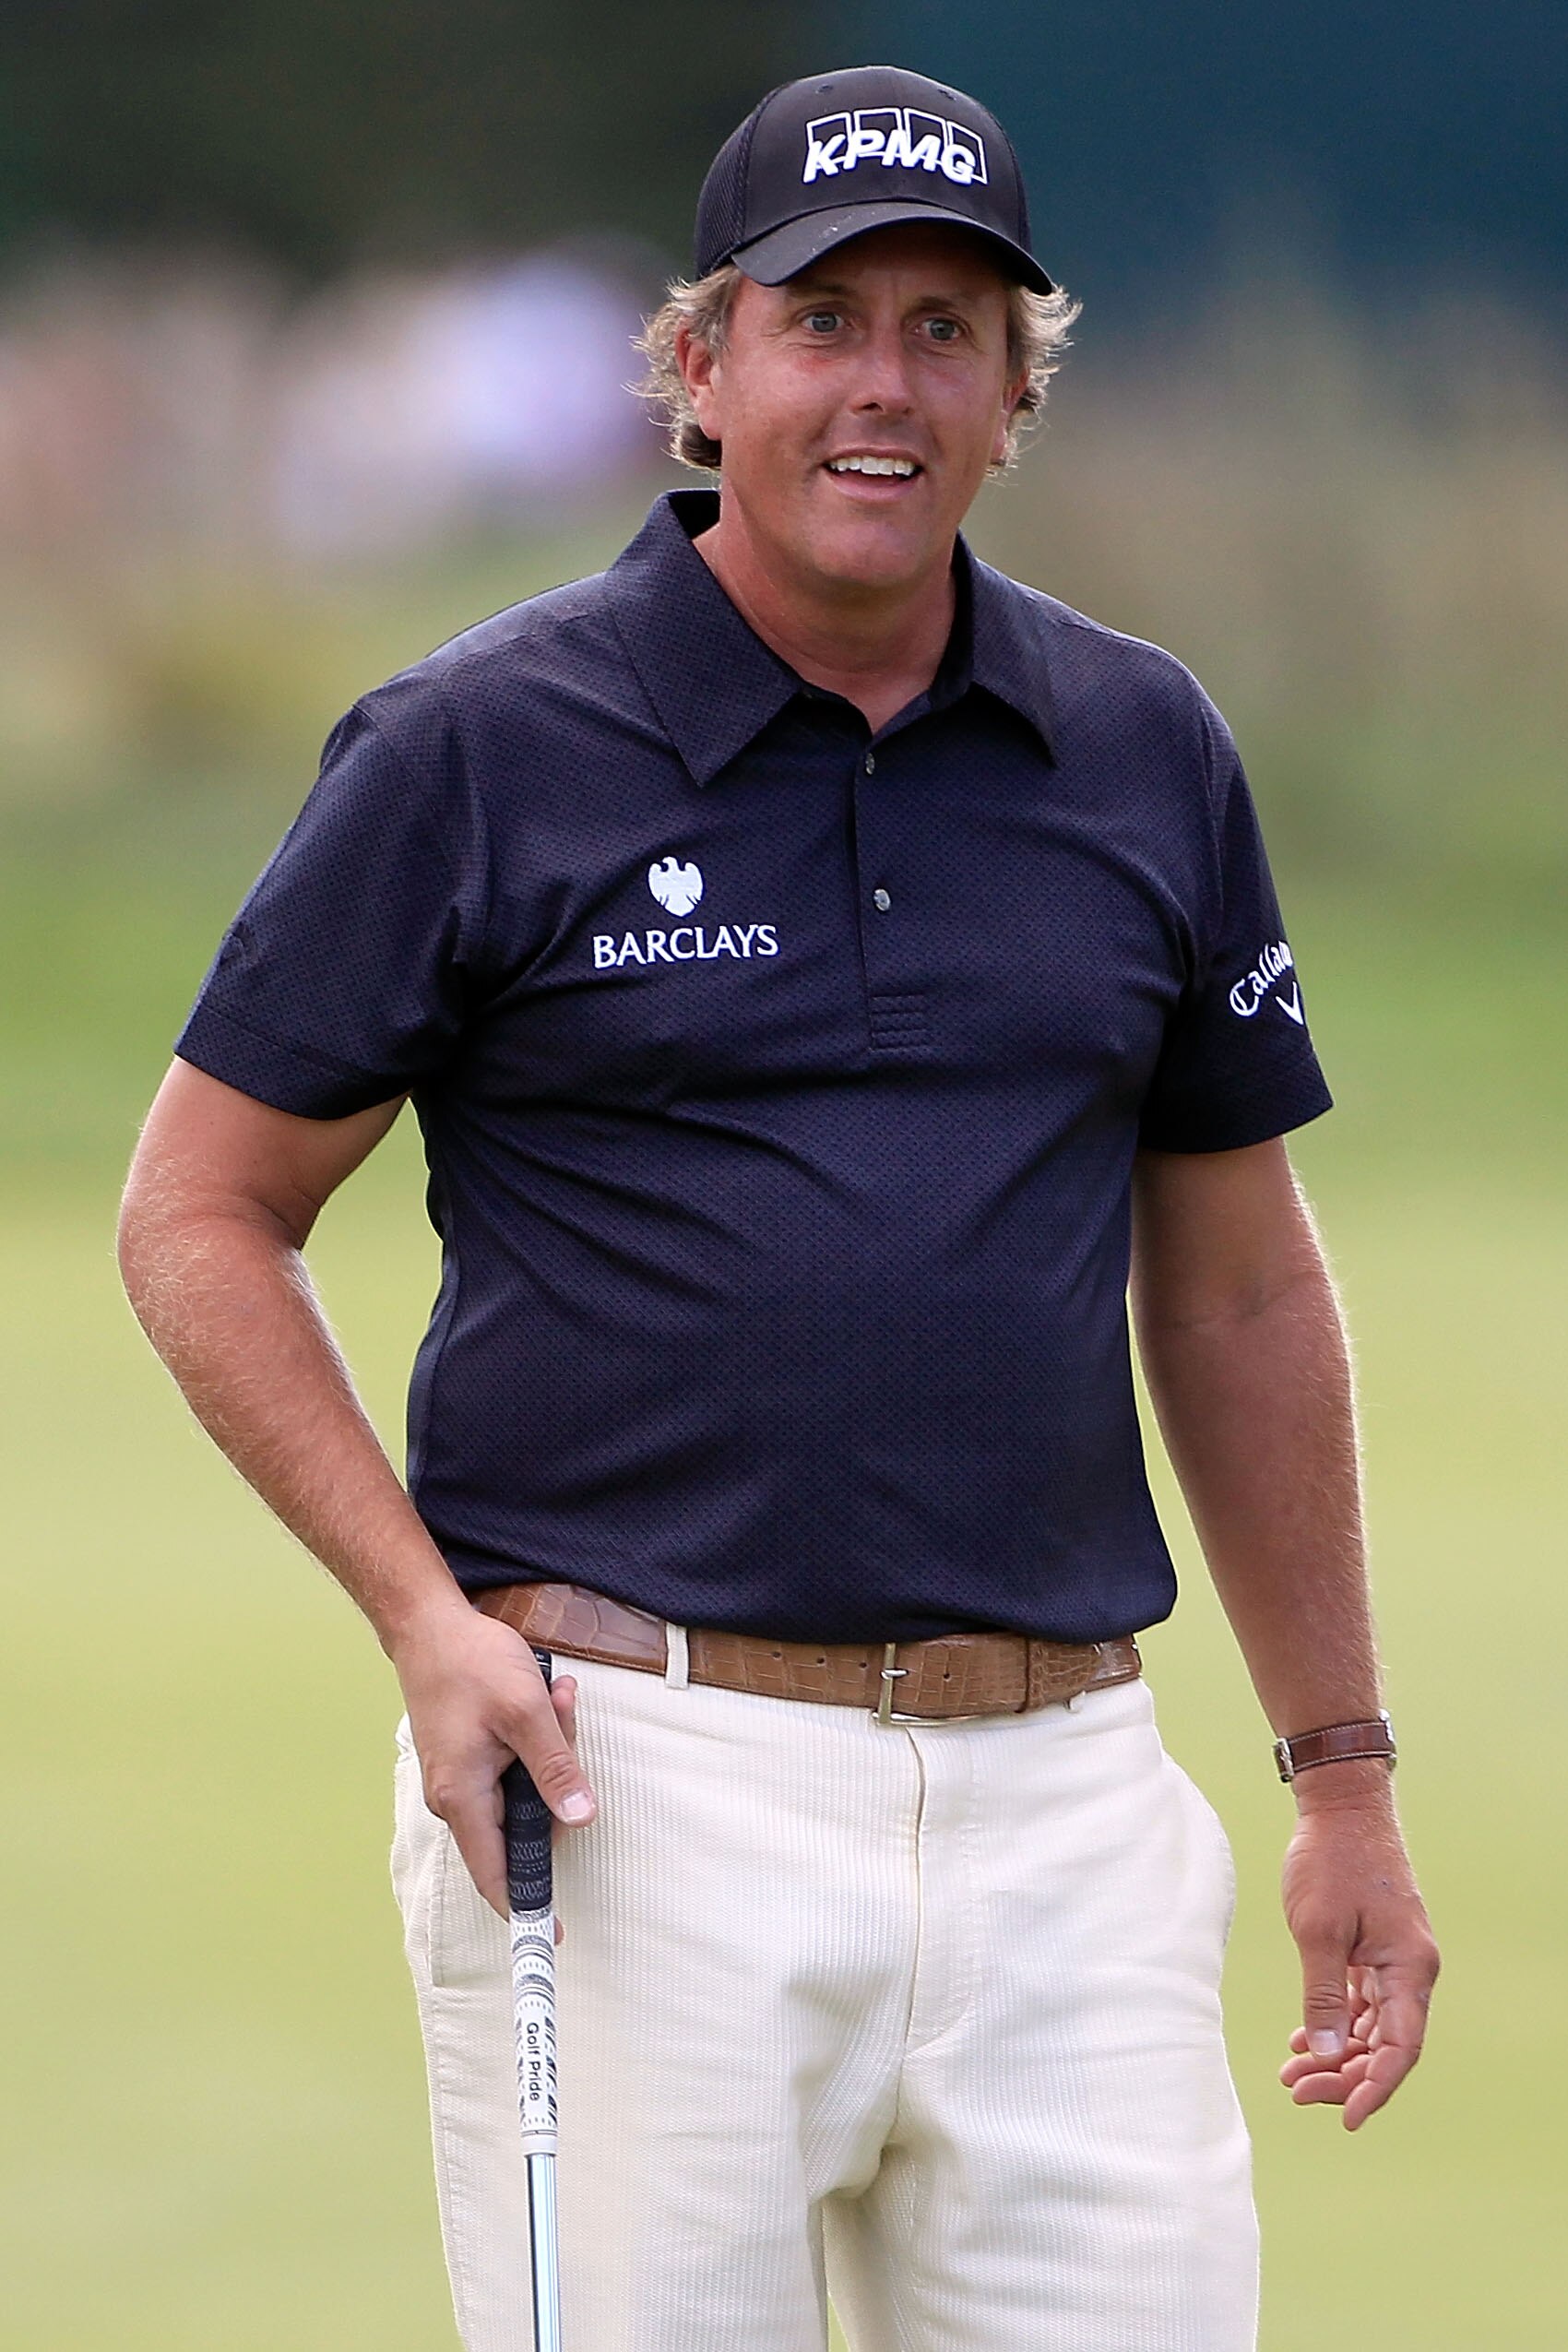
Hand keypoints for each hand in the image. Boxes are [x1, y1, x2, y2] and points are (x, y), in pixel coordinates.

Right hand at [390, 1599, 596, 1918]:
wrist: (429, 1626)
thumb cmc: (472, 1665)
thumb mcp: (526, 1713)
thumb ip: (555, 1767)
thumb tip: (581, 1817)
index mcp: (463, 1797)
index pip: (496, 1873)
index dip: (528, 1904)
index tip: (557, 1933)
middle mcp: (456, 1796)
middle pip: (523, 1822)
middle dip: (558, 1782)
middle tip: (566, 1721)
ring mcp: (461, 1776)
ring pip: (524, 1788)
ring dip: (551, 1749)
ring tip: (557, 1698)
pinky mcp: (469, 1756)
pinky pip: (514, 1764)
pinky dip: (537, 1737)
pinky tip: (547, 1696)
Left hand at [1279, 1779, 1438, 2129]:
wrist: (1341, 1806)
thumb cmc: (1332, 1860)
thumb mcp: (1318, 1929)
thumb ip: (1323, 1993)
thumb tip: (1326, 2052)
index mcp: (1409, 1968)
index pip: (1401, 2049)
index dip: (1375, 2089)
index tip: (1346, 2118)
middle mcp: (1409, 1970)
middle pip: (1386, 2046)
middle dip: (1344, 2075)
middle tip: (1297, 2092)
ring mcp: (1393, 1960)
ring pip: (1372, 2028)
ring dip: (1336, 2054)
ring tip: (1292, 2076)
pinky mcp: (1374, 1949)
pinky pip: (1360, 2003)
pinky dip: (1335, 2024)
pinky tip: (1303, 2042)